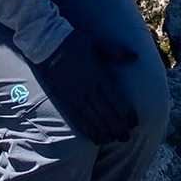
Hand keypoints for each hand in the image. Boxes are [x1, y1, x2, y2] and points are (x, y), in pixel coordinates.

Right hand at [38, 30, 138, 144]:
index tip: (134, 123)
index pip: (116, 100)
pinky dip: (88, 131)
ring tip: (113, 140)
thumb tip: (135, 56)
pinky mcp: (64, 100)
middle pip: (107, 114)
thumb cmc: (73, 40)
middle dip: (118, 127)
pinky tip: (95, 139)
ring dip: (105, 132)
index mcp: (99, 74)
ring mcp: (75, 95)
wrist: (45, 41)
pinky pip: (77, 120)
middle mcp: (88, 88)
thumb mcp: (97, 42)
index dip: (126, 114)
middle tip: (127, 138)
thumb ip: (116, 52)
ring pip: (93, 120)